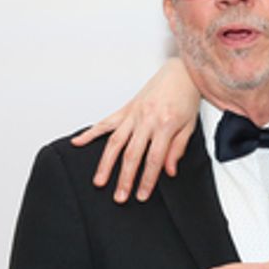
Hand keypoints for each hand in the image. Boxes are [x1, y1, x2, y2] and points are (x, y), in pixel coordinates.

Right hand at [71, 58, 198, 203]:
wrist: (181, 72)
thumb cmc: (186, 96)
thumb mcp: (189, 125)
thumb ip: (177, 149)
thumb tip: (169, 171)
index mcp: (164, 125)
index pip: (154, 159)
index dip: (147, 180)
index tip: (142, 194)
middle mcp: (146, 119)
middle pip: (131, 154)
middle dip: (124, 178)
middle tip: (119, 196)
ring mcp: (133, 114)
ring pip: (115, 142)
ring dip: (106, 163)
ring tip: (99, 181)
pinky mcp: (126, 109)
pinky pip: (106, 122)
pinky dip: (91, 133)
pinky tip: (79, 142)